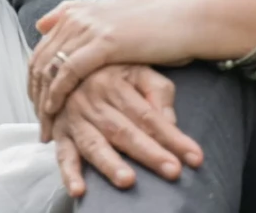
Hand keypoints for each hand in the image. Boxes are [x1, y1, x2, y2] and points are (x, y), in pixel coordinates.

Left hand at [29, 0, 255, 120]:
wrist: (185, 20)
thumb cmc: (155, 25)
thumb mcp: (112, 18)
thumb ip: (78, 18)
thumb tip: (44, 23)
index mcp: (77, 12)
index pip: (41, 50)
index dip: (35, 81)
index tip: (37, 106)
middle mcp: (78, 18)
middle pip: (40, 61)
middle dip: (35, 95)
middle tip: (39, 124)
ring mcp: (89, 28)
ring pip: (50, 68)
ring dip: (44, 100)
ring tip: (46, 125)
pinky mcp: (103, 42)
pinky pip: (68, 71)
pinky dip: (58, 93)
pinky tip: (56, 111)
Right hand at [48, 64, 202, 196]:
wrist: (65, 64)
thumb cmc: (110, 70)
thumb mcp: (137, 68)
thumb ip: (158, 90)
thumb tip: (171, 122)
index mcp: (116, 84)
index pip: (149, 115)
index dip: (172, 137)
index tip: (194, 157)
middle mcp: (94, 101)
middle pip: (125, 131)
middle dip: (150, 153)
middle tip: (172, 170)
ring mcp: (75, 119)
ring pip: (95, 144)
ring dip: (110, 163)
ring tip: (128, 180)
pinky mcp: (60, 133)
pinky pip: (62, 155)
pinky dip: (69, 173)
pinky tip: (79, 190)